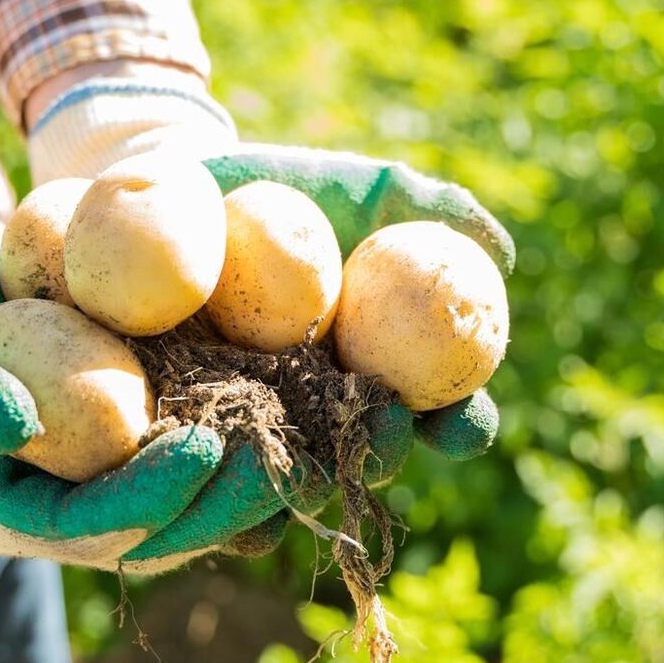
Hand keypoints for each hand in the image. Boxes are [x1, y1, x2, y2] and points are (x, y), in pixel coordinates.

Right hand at [0, 189, 291, 572]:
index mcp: (8, 511)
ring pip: (204, 494)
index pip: (90, 527)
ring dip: (272, 468)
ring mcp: (114, 472)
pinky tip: (327, 390)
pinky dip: (273, 420)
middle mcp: (70, 507)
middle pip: (164, 525)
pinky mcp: (150, 429)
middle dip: (233, 496)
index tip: (208, 446)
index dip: (153, 498)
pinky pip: (220, 440)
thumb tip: (14, 422)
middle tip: (291, 446)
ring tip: (328, 429)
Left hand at [25, 76, 512, 561]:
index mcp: (379, 373)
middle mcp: (323, 418)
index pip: (440, 413)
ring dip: (301, 477)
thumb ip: (425, 207)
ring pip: (287, 476)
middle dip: (383, 452)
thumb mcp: (352, 185)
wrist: (165, 192)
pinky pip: (197, 474)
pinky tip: (206, 465)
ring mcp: (254, 434)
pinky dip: (204, 476)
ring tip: (303, 461)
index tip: (463, 417)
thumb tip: (498, 249)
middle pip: (367, 456)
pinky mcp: (178, 439)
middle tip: (386, 427)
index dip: (462, 424)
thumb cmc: (277, 188)